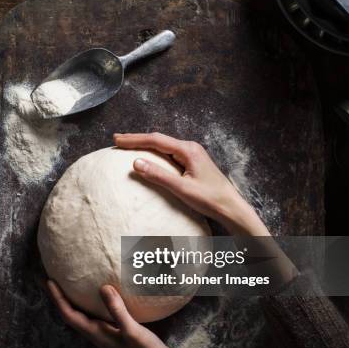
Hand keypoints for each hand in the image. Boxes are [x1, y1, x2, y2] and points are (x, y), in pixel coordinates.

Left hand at [47, 280, 189, 347]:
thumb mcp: (132, 330)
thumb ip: (117, 310)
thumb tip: (102, 288)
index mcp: (96, 333)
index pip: (69, 314)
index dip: (57, 298)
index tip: (48, 281)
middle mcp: (96, 333)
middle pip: (71, 314)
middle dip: (59, 297)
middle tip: (51, 278)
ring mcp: (105, 333)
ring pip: (82, 314)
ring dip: (72, 300)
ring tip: (68, 283)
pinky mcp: (114, 331)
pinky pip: (95, 314)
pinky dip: (89, 303)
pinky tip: (96, 295)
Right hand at [114, 132, 269, 235]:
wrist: (231, 207)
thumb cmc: (210, 199)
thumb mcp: (181, 189)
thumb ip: (158, 175)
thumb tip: (136, 162)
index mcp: (188, 150)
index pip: (155, 140)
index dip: (134, 139)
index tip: (117, 140)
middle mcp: (190, 148)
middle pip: (158, 140)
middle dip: (137, 140)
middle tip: (117, 140)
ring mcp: (192, 154)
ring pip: (164, 146)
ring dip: (145, 145)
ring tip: (128, 146)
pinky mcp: (193, 163)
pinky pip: (169, 154)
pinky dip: (155, 153)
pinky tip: (148, 157)